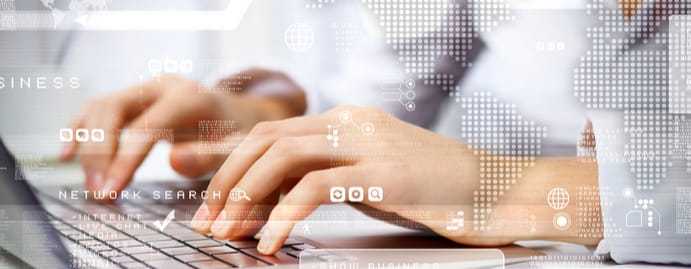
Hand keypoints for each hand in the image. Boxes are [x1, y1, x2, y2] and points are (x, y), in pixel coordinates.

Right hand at [61, 72, 305, 196]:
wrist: (238, 115)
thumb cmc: (237, 134)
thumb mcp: (236, 148)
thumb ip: (209, 156)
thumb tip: (174, 162)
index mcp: (189, 96)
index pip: (145, 126)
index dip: (124, 160)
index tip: (111, 191)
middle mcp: (162, 86)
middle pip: (113, 109)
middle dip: (100, 153)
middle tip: (99, 192)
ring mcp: (145, 89)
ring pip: (100, 108)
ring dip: (88, 147)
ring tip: (92, 186)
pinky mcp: (133, 99)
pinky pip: (97, 110)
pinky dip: (80, 131)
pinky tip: (68, 155)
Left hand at [190, 106, 494, 253]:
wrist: (493, 190)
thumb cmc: (432, 189)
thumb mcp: (370, 175)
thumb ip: (327, 176)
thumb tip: (274, 200)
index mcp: (345, 121)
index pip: (273, 132)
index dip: (231, 160)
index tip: (206, 192)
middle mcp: (351, 123)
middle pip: (268, 139)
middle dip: (228, 179)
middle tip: (209, 218)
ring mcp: (367, 144)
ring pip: (283, 156)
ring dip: (246, 194)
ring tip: (229, 229)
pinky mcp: (382, 172)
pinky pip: (315, 188)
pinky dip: (284, 214)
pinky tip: (272, 240)